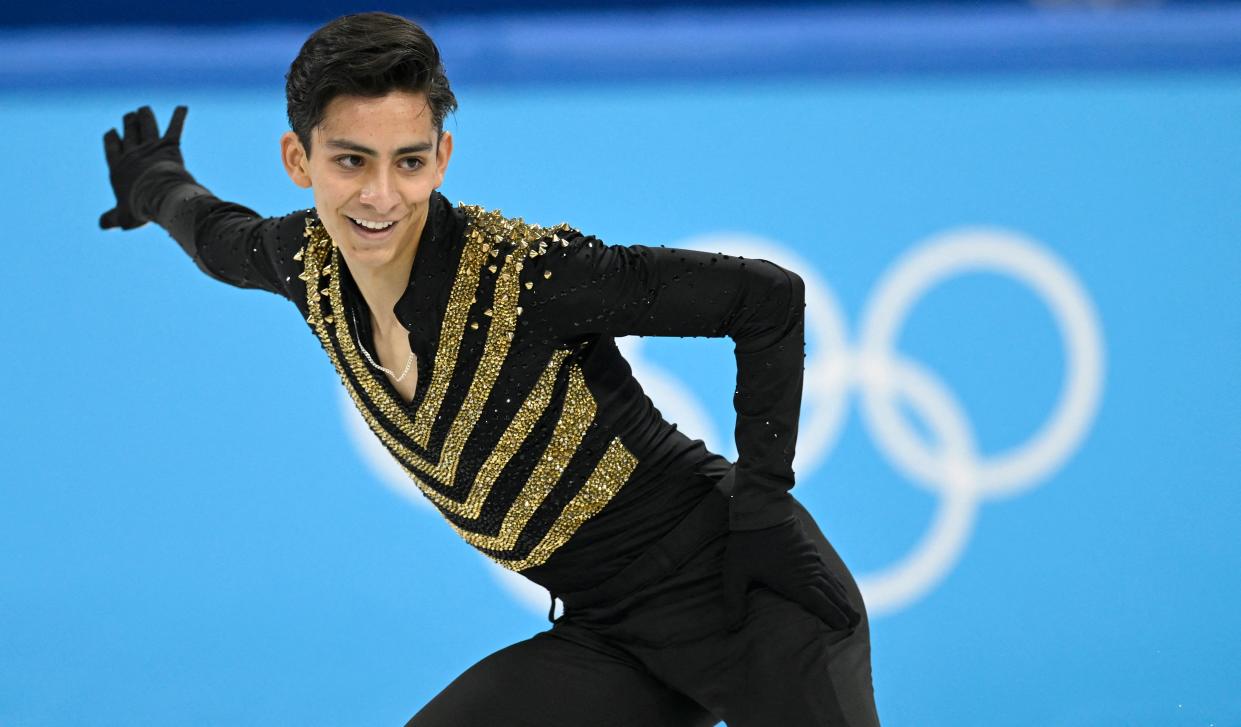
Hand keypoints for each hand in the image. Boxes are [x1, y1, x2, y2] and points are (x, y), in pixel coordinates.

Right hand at [99, 105, 187, 229]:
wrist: (158, 196)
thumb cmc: (139, 207)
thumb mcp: (122, 217)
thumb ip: (112, 218)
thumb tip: (103, 225)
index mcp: (119, 167)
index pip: (111, 148)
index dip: (111, 139)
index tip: (112, 132)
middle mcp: (133, 153)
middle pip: (129, 132)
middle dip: (129, 123)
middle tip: (131, 116)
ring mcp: (151, 147)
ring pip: (146, 125)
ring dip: (146, 116)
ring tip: (145, 110)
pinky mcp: (169, 146)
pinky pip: (175, 127)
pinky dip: (179, 116)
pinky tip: (183, 107)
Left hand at [722, 516, 860, 631]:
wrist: (760, 509)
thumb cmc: (747, 543)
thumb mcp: (735, 573)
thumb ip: (734, 601)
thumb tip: (732, 628)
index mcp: (794, 581)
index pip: (819, 603)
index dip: (832, 616)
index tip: (844, 628)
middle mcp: (808, 571)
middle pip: (831, 594)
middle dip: (844, 610)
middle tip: (856, 624)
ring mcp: (811, 559)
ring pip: (832, 581)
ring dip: (843, 597)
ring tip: (852, 610)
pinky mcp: (809, 549)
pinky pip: (827, 569)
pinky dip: (836, 581)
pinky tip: (838, 584)